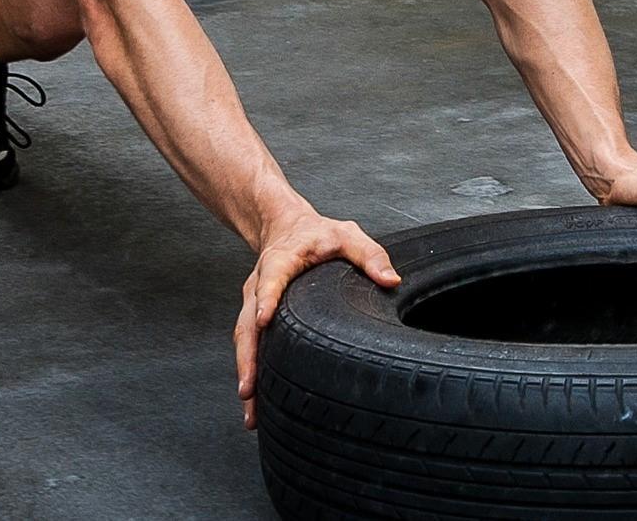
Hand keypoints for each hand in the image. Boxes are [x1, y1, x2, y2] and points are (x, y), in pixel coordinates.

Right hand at [234, 211, 400, 428]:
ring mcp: (254, 302)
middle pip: (248, 324)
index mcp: (280, 261)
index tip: (264, 321)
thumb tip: (392, 281)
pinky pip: (249, 344)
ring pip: (244, 340)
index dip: (267, 299)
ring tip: (250, 409)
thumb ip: (370, 254)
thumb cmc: (318, 234)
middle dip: (247, 359)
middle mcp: (260, 284)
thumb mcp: (348, 235)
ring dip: (246, 373)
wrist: (287, 227)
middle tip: (249, 391)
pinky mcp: (255, 315)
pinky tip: (255, 399)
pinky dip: (250, 370)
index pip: (271, 280)